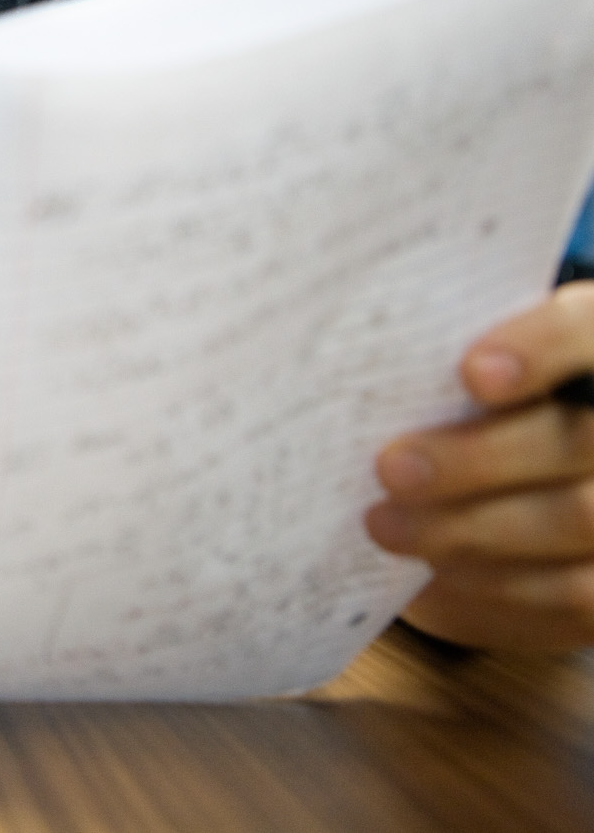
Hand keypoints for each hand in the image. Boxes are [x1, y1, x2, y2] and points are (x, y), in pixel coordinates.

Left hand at [366, 281, 593, 648]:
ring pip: (578, 519)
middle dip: (478, 460)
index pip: (586, 329)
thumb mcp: (447, 365)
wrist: (507, 480)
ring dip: (469, 530)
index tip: (472, 374)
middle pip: (576, 439)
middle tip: (390, 470)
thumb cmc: (457, 407)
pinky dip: (492, 585)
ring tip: (383, 525)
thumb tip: (351, 364)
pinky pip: (572, 593)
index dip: (541, 347)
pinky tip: (430, 573)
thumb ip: (429, 358)